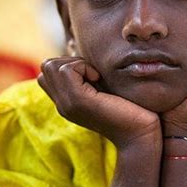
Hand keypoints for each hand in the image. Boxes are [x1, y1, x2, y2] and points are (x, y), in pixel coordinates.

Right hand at [38, 57, 160, 149]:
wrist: (140, 134)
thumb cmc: (132, 110)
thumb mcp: (106, 89)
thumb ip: (90, 77)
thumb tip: (81, 51)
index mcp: (67, 102)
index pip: (47, 72)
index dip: (69, 64)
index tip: (92, 75)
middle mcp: (62, 105)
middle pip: (46, 66)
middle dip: (70, 60)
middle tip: (93, 75)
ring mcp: (67, 104)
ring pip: (51, 65)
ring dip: (76, 63)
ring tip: (96, 78)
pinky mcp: (78, 101)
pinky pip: (66, 70)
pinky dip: (83, 66)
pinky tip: (99, 79)